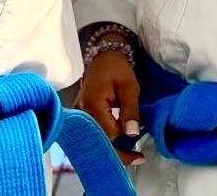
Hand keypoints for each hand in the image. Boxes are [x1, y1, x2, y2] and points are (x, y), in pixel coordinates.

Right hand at [78, 49, 144, 166]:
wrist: (103, 58)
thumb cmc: (117, 69)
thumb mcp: (130, 87)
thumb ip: (130, 110)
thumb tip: (132, 134)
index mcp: (92, 105)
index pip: (108, 134)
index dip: (124, 140)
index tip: (139, 147)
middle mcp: (80, 114)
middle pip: (97, 142)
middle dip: (118, 154)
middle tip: (139, 158)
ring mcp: (77, 116)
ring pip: (93, 141)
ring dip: (111, 149)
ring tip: (131, 155)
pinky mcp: (79, 118)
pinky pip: (90, 135)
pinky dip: (104, 142)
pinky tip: (117, 147)